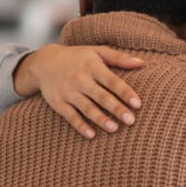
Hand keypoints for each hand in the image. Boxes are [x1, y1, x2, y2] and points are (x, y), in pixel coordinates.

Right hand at [13, 44, 143, 138]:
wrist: (43, 62)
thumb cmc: (78, 58)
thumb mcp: (97, 52)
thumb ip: (119, 58)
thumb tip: (142, 63)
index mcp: (92, 67)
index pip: (112, 81)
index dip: (125, 92)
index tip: (138, 104)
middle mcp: (80, 79)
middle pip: (101, 96)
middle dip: (116, 108)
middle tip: (131, 120)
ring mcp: (68, 92)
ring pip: (86, 107)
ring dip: (100, 119)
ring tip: (115, 129)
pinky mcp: (57, 102)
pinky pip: (70, 116)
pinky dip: (80, 125)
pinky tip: (92, 135)